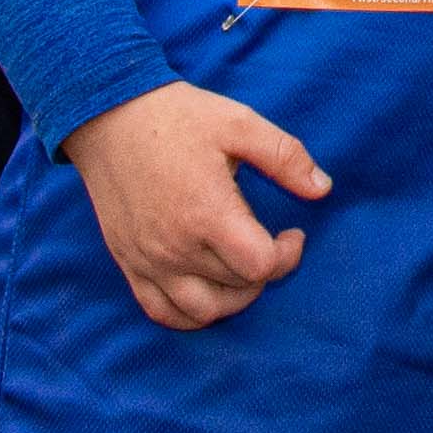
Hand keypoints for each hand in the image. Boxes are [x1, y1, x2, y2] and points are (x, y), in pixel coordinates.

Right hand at [60, 82, 326, 329]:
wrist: (109, 118)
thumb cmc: (178, 118)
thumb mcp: (239, 122)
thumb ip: (285, 157)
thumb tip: (323, 189)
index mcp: (207, 212)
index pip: (260, 266)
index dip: (287, 256)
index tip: (292, 234)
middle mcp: (176, 246)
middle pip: (236, 288)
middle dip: (264, 270)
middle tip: (268, 243)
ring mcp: (148, 260)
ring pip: (202, 311)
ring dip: (233, 299)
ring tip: (242, 270)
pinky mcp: (128, 263)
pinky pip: (160, 312)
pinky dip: (190, 315)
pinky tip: (208, 293)